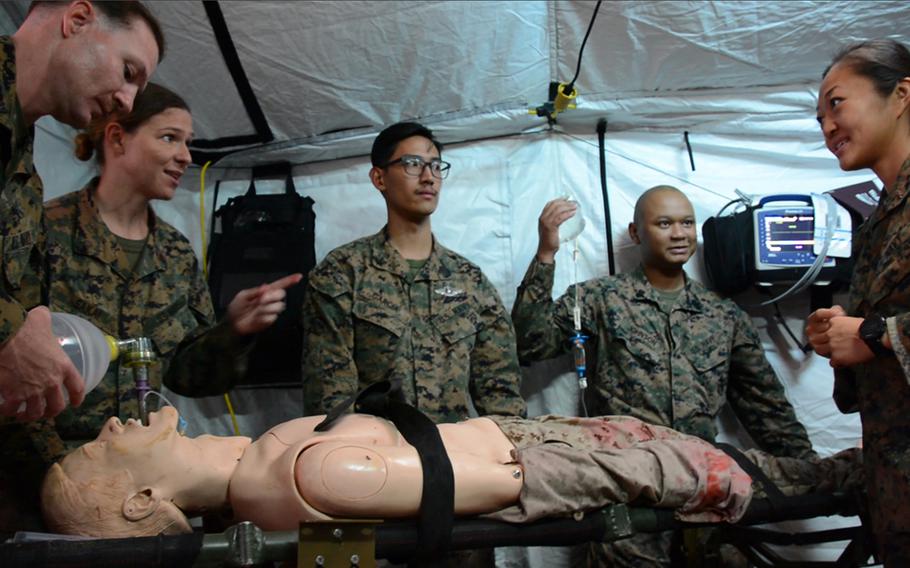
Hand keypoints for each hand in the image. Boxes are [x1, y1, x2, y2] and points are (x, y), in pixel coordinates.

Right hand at [0, 306, 84, 420]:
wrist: (7, 337)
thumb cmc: (24, 327)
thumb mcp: (41, 320)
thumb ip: (45, 320)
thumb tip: (42, 313)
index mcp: (63, 366)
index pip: (77, 387)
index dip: (77, 397)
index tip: (75, 403)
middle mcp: (52, 382)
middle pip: (57, 406)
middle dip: (50, 412)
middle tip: (44, 412)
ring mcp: (33, 390)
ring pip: (35, 412)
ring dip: (29, 415)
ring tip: (22, 415)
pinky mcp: (14, 395)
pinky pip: (12, 409)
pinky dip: (8, 411)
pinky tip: (4, 409)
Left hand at [228, 273, 302, 334]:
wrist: (233, 322)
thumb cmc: (237, 307)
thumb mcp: (243, 295)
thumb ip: (255, 291)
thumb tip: (266, 286)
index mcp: (265, 291)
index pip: (280, 284)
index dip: (289, 280)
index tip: (299, 276)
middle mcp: (271, 300)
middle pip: (281, 294)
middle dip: (272, 296)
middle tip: (261, 299)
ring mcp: (271, 310)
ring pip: (278, 306)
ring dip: (266, 308)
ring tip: (256, 310)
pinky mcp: (270, 320)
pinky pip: (271, 317)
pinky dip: (262, 317)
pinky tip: (255, 318)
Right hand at [536, 198, 577, 263]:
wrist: (546, 250)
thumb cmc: (549, 240)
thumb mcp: (550, 227)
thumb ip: (554, 220)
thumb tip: (564, 214)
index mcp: (542, 217)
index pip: (550, 204)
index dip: (559, 200)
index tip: (567, 199)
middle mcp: (543, 217)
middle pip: (554, 205)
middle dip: (565, 202)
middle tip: (573, 203)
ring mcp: (546, 222)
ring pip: (558, 210)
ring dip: (568, 207)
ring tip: (575, 207)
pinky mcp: (551, 226)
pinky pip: (560, 217)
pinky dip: (568, 214)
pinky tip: (573, 213)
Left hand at [806, 306, 873, 367]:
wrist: (875, 336)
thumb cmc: (869, 328)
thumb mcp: (852, 320)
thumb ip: (843, 325)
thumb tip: (844, 330)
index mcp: (834, 322)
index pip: (822, 328)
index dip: (826, 334)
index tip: (829, 337)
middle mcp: (830, 333)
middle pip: (817, 339)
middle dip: (822, 343)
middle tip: (827, 347)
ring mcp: (832, 345)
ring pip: (820, 350)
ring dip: (826, 353)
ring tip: (833, 355)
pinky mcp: (837, 356)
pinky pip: (832, 362)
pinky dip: (837, 364)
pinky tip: (842, 363)